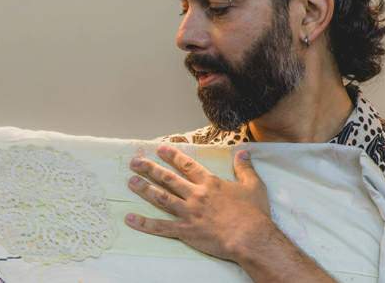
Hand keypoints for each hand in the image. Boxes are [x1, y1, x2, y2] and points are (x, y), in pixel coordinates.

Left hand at [125, 145, 274, 261]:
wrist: (250, 237)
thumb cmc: (253, 213)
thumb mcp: (253, 186)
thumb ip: (245, 168)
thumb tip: (243, 151)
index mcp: (210, 183)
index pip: (187, 165)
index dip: (172, 156)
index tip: (159, 149)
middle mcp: (196, 195)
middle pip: (168, 179)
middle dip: (150, 169)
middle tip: (135, 162)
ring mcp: (189, 213)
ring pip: (162, 198)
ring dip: (145, 189)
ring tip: (131, 182)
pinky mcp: (186, 231)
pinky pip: (162, 227)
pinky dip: (145, 223)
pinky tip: (131, 219)